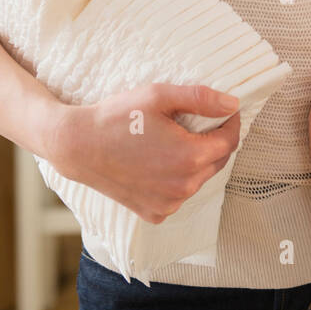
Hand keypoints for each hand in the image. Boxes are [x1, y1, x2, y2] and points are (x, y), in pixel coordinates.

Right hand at [48, 82, 240, 223]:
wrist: (78, 146)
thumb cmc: (117, 118)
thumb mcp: (159, 96)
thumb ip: (200, 99)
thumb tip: (232, 104)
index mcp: (189, 157)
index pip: (229, 142)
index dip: (230, 123)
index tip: (225, 111)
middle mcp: (183, 187)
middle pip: (216, 162)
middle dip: (213, 141)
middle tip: (195, 123)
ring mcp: (168, 204)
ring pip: (198, 179)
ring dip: (195, 162)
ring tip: (172, 142)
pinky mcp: (154, 213)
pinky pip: (178, 195)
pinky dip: (176, 180)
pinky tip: (158, 163)